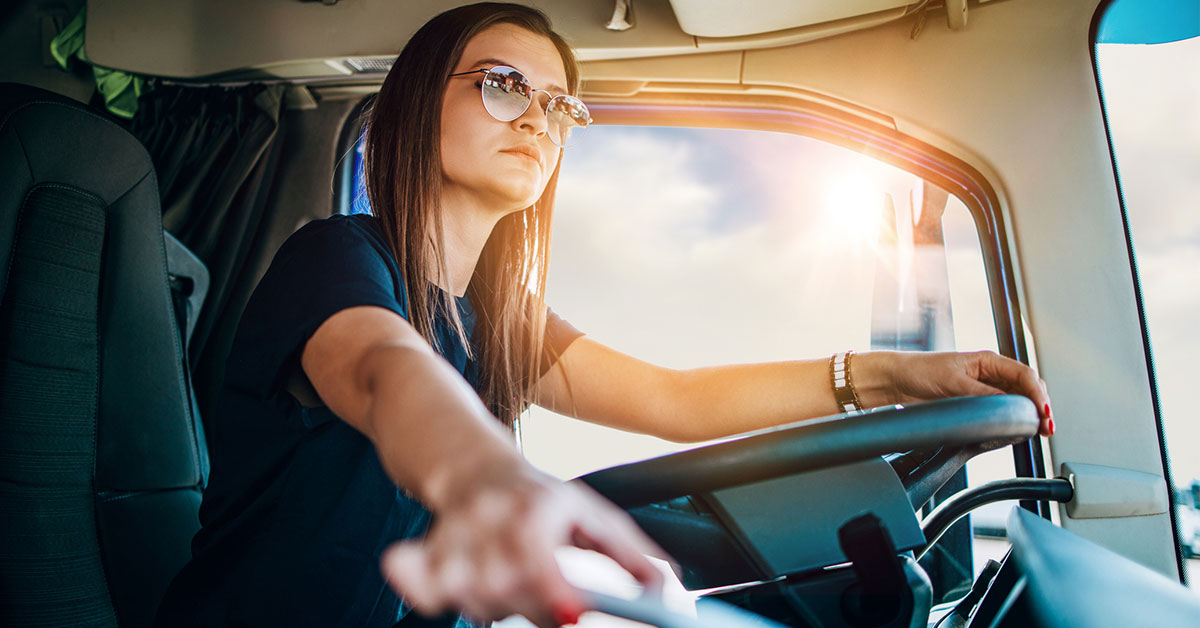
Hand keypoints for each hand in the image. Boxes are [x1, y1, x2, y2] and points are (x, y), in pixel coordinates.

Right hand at [380, 464, 666, 627]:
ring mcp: (454, 532)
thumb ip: (629, 553)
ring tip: (506, 582)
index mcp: (537, 509)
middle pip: (505, 588)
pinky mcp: (426, 548)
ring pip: (468, 593)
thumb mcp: (590, 514)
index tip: (571, 610)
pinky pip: (421, 584)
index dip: (552, 592)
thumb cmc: (538, 496)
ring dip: (490, 603)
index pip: (538, 560)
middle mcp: (491, 517)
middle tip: (546, 592)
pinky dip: (429, 592)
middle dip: (529, 603)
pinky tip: (450, 587)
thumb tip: (665, 588)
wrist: (472, 462)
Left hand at [856, 350, 1053, 436]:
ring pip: (1018, 405)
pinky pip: (1002, 416)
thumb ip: (982, 393)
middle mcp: (991, 376)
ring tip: (1039, 431)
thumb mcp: (954, 381)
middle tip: (1046, 427)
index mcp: (989, 362)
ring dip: (1029, 417)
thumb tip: (1008, 405)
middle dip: (1040, 407)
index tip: (1043, 411)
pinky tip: (1018, 432)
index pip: (1025, 376)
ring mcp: (985, 393)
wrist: (895, 383)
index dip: (1038, 394)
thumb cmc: (920, 372)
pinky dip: (1013, 424)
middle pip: (1027, 391)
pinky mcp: (976, 408)